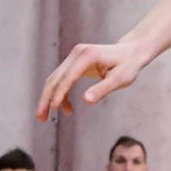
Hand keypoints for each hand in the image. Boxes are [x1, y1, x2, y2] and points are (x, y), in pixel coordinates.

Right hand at [35, 40, 151, 120]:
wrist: (131, 53)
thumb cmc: (128, 66)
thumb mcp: (120, 79)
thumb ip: (103, 89)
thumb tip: (86, 101)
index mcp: (88, 55)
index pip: (68, 76)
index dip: (59, 93)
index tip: (53, 109)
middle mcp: (77, 53)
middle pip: (55, 78)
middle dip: (46, 98)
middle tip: (40, 117)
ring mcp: (74, 56)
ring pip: (55, 79)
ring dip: (49, 98)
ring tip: (44, 118)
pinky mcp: (74, 61)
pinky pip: (62, 79)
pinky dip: (61, 94)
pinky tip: (67, 108)